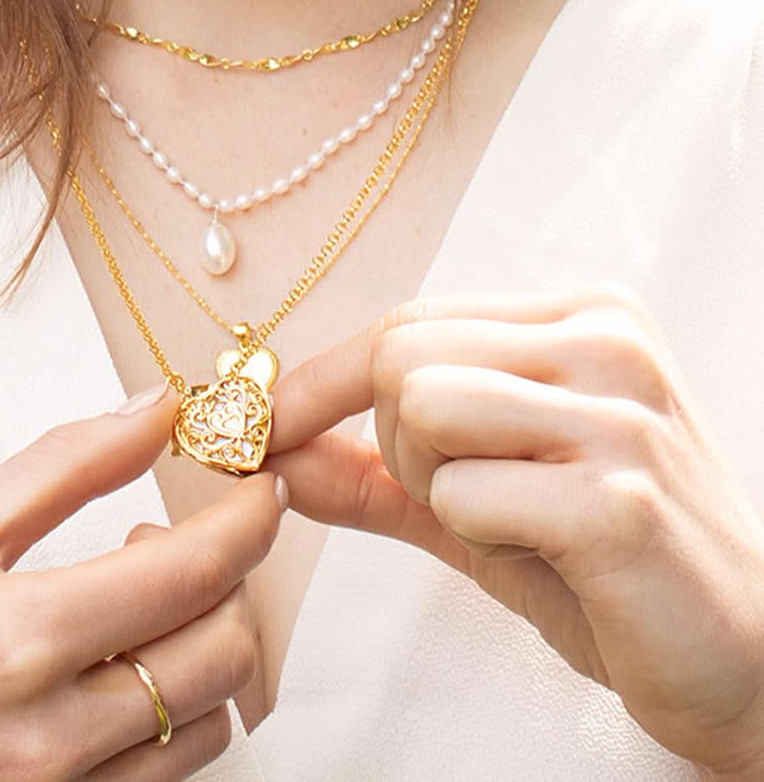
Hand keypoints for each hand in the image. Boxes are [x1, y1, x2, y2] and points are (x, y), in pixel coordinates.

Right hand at [0, 385, 286, 781]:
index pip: (192, 571)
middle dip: (234, 578)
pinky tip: (124, 668)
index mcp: (18, 639)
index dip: (251, 516)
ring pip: (211, 719)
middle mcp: (49, 740)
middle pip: (224, 649)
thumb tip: (158, 409)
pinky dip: (175, 710)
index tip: (262, 481)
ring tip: (142, 603)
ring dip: (207, 644)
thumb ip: (68, 463)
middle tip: (182, 536)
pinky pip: (167, 776)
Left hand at [267, 283, 763, 777]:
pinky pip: (465, 495)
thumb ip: (374, 472)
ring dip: (436, 485)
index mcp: (578, 319)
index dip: (322, 382)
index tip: (264, 427)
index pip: (404, 322)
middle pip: (400, 355)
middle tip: (468, 496)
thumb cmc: (604, 567)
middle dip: (397, 443)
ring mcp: (621, 414)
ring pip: (422, 408)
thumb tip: (270, 453)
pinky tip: (550, 553)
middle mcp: (606, 341)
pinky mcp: (622, 500)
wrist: (745, 661)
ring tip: (512, 520)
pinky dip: (478, 533)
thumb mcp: (477, 504)